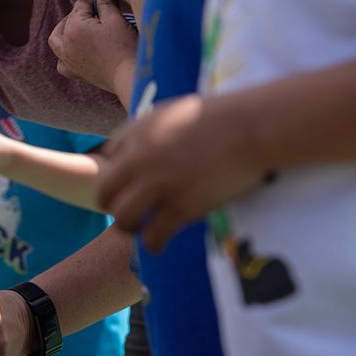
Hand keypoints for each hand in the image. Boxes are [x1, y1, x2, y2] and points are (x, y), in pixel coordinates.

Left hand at [48, 0, 137, 96]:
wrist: (129, 76)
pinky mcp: (76, 73)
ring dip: (63, 32)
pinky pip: (61, 63)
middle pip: (67, 21)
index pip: (80, 5)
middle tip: (95, 10)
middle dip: (79, 13)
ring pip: (56, 42)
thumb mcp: (116, 19)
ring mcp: (68, 60)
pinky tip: (73, 52)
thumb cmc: (124, 46)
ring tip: (77, 27)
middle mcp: (66, 44)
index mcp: (74, 27)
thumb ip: (106, 1)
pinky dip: (64, 55)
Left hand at [96, 94, 266, 251]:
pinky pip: (153, 235)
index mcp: (137, 132)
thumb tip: (136, 144)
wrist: (251, 127)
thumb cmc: (221, 116)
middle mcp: (140, 159)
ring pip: (123, 217)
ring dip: (128, 227)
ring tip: (141, 229)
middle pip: (103, 191)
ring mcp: (159, 184)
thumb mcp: (173, 112)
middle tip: (127, 211)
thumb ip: (150, 128)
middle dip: (110, 204)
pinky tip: (159, 244)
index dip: (117, 173)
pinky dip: (152, 244)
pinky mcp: (182, 206)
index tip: (129, 182)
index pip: (107, 158)